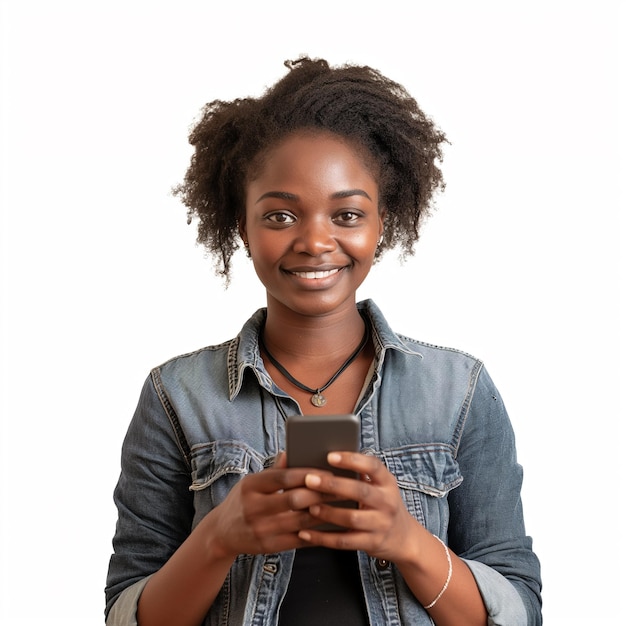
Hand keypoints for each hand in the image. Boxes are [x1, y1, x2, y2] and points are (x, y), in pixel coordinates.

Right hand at [200, 452, 333, 559]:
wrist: (221, 533)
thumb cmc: (243, 500)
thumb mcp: (252, 481)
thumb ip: (274, 470)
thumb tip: (291, 451)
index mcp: (251, 486)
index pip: (284, 477)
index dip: (308, 474)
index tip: (328, 471)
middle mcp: (254, 507)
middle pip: (294, 499)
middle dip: (321, 493)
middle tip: (341, 488)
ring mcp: (261, 529)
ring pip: (299, 522)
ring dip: (323, 514)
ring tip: (341, 506)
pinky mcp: (268, 547)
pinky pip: (298, 540)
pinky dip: (316, 534)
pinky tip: (330, 527)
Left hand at [297, 452, 420, 563]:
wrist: (404, 538)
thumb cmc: (383, 505)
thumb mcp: (380, 486)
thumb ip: (361, 474)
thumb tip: (327, 457)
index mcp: (387, 482)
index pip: (373, 466)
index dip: (352, 460)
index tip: (330, 456)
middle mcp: (387, 502)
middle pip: (360, 491)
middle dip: (333, 485)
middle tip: (310, 479)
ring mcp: (381, 524)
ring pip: (351, 518)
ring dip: (328, 512)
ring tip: (309, 505)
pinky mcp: (371, 543)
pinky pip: (344, 542)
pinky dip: (323, 538)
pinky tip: (306, 533)